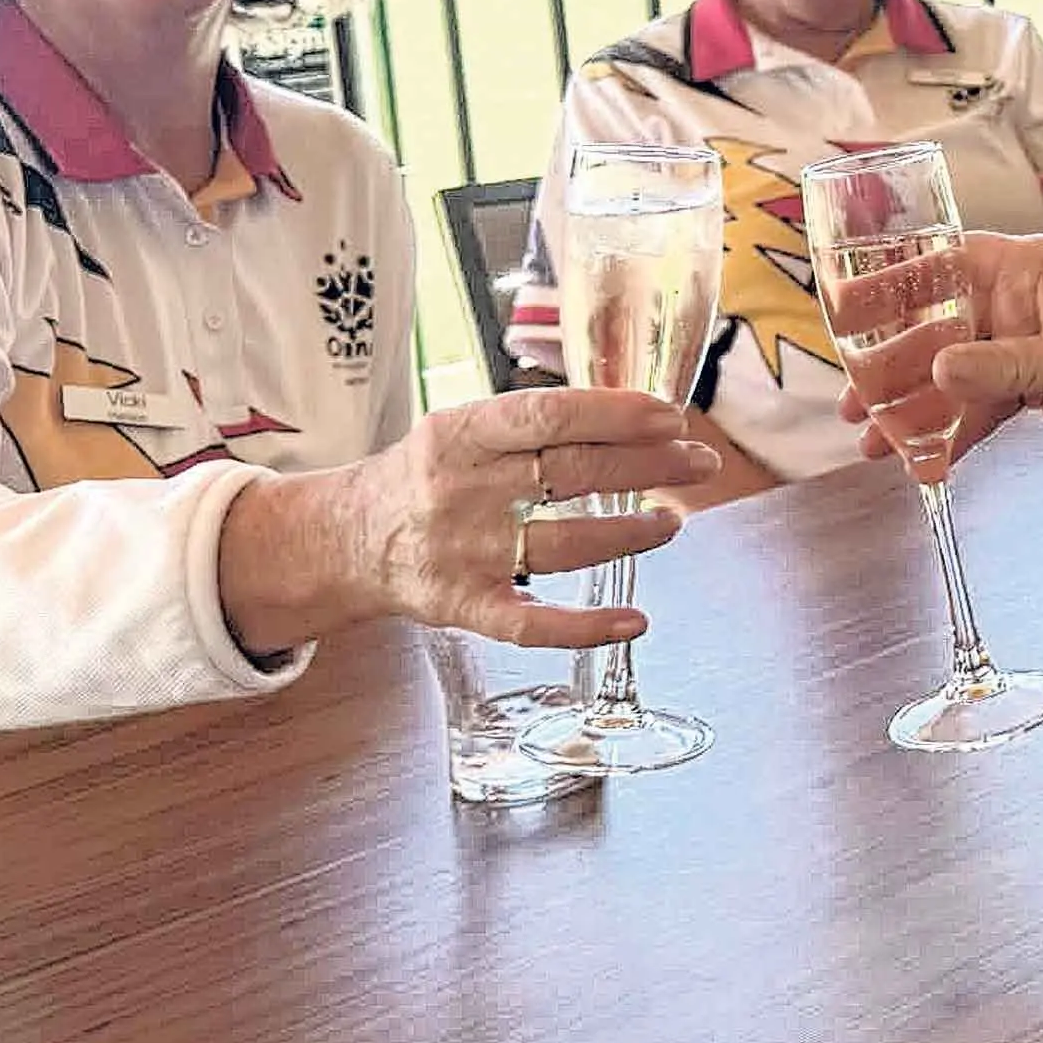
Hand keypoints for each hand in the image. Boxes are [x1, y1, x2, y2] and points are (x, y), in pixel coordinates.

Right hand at [220, 386, 721, 654]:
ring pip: (564, 544)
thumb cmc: (425, 477)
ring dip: (631, 533)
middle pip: (572, 474)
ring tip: (674, 521)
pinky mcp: (462, 606)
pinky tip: (634, 621)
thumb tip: (634, 415)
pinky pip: (531, 623)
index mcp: (462, 432)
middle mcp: (463, 489)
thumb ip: (532, 423)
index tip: (672, 417)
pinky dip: (586, 627)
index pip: (551, 415)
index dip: (617, 415)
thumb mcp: (461, 429)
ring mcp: (463, 552)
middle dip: (649, 467)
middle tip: (701, 463)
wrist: (342, 540)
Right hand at [837, 232, 1042, 476]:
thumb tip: (941, 368)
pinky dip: (951, 434)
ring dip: (914, 407)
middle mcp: (1024, 300)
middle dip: (895, 364)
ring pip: (954, 374)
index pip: (952, 263)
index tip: (850, 310)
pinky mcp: (1032, 388)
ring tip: (872, 440)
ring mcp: (1026, 346)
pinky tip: (922, 460)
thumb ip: (1006, 364)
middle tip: (852, 397)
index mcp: (1036, 269)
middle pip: (941, 326)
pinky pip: (978, 407)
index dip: (898, 284)